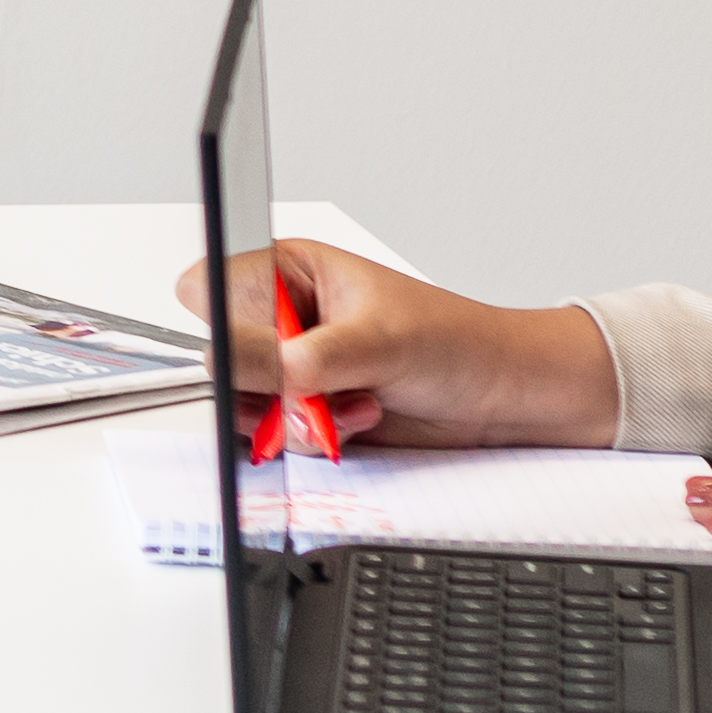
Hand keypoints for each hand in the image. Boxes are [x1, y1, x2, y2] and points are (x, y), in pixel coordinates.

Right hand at [170, 237, 624, 448]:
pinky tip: (357, 420)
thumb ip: (298, 357)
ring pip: (244, 404)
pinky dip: (311, 440)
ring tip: (351, 402)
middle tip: (318, 383)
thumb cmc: (457, 344)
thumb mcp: (376, 342)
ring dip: (296, 417)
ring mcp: (293, 369)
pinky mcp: (306, 412)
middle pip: (221, 357)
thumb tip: (230, 362)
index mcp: (290, 272)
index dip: (230, 324)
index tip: (273, 349)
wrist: (503, 399)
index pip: (208, 289)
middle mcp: (284, 318)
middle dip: (270, 383)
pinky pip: (272, 437)